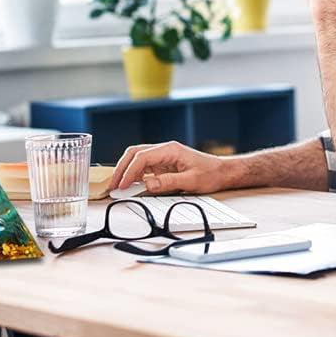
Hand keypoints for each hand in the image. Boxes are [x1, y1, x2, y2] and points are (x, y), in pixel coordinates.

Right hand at [109, 141, 232, 194]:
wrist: (222, 171)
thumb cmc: (210, 174)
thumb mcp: (191, 181)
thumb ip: (168, 183)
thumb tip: (148, 185)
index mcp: (170, 150)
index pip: (142, 157)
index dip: (129, 171)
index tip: (121, 185)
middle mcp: (164, 150)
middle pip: (135, 153)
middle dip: (122, 168)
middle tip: (113, 185)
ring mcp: (163, 156)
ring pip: (137, 159)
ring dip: (127, 171)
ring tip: (118, 187)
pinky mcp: (164, 164)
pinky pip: (144, 167)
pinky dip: (135, 175)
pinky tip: (131, 186)